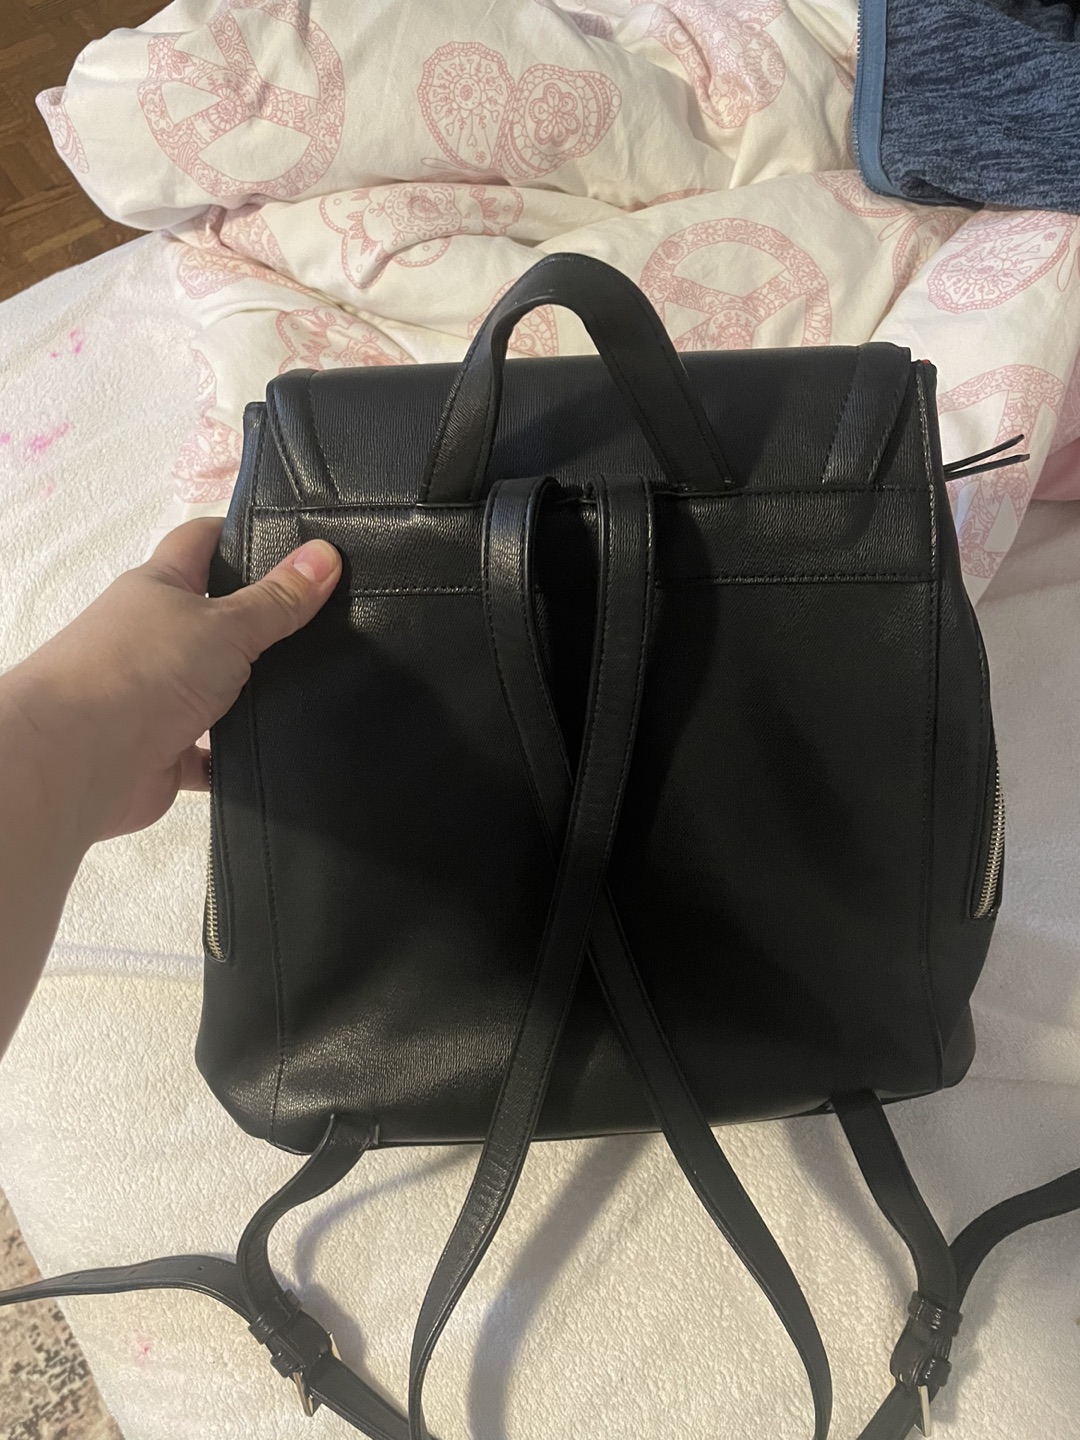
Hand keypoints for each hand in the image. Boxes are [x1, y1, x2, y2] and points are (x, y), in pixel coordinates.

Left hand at [4, 518, 341, 844]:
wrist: (78, 760)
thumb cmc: (144, 669)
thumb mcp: (225, 624)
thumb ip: (278, 598)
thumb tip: (327, 554)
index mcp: (159, 588)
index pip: (202, 543)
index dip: (242, 535)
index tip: (297, 540)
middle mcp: (154, 637)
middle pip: (214, 618)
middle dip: (261, 620)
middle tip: (327, 618)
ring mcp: (157, 695)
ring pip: (217, 687)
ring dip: (254, 692)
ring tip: (321, 685)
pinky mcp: (165, 752)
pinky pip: (211, 752)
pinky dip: (238, 754)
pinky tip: (283, 749)